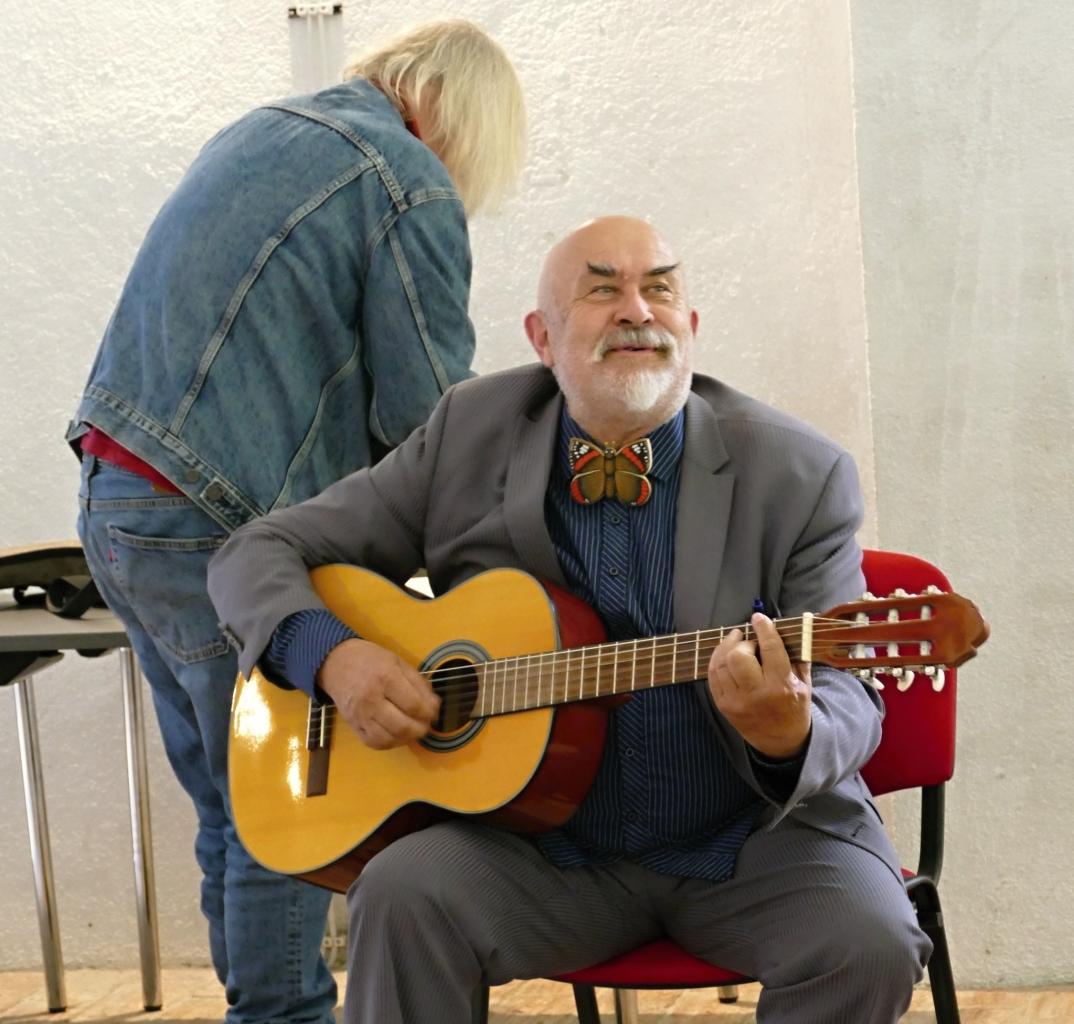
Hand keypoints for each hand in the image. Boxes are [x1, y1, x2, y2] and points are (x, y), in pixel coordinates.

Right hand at [317, 638, 439, 749]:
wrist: (336, 663)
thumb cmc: (370, 659)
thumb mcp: (398, 662)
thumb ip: (418, 683)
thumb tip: (434, 706)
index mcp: (386, 678)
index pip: (413, 705)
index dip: (429, 713)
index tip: (434, 712)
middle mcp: (371, 699)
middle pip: (402, 726)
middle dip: (421, 729)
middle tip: (427, 724)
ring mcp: (360, 715)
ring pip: (389, 739)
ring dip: (407, 739)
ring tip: (414, 730)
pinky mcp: (353, 725)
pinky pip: (374, 743)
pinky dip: (390, 743)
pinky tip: (397, 735)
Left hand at [708, 613, 811, 758]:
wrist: (782, 743)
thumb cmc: (794, 708)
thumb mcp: (805, 684)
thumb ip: (798, 656)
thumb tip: (792, 627)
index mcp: (781, 687)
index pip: (770, 650)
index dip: (764, 629)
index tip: (759, 618)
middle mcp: (757, 694)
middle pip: (738, 656)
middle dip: (744, 643)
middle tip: (750, 642)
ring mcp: (736, 702)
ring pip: (721, 664)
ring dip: (727, 648)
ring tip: (736, 642)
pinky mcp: (724, 706)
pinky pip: (713, 676)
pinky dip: (717, 661)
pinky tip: (725, 655)